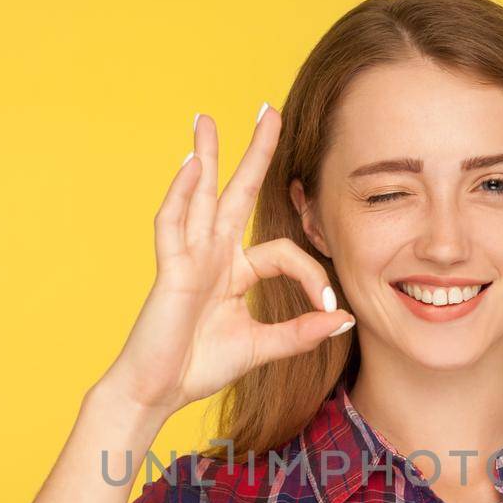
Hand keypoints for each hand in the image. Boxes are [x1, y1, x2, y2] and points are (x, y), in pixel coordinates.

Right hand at [99, 105, 353, 418]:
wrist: (157, 392)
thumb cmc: (198, 368)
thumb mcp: (261, 347)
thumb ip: (301, 332)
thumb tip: (345, 319)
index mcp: (235, 273)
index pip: (283, 252)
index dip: (312, 275)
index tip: (329, 306)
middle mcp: (213, 256)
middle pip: (237, 194)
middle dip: (254, 153)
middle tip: (268, 110)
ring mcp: (189, 258)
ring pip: (199, 196)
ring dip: (205, 155)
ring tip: (206, 118)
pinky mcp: (169, 269)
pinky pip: (172, 224)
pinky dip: (181, 193)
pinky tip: (191, 165)